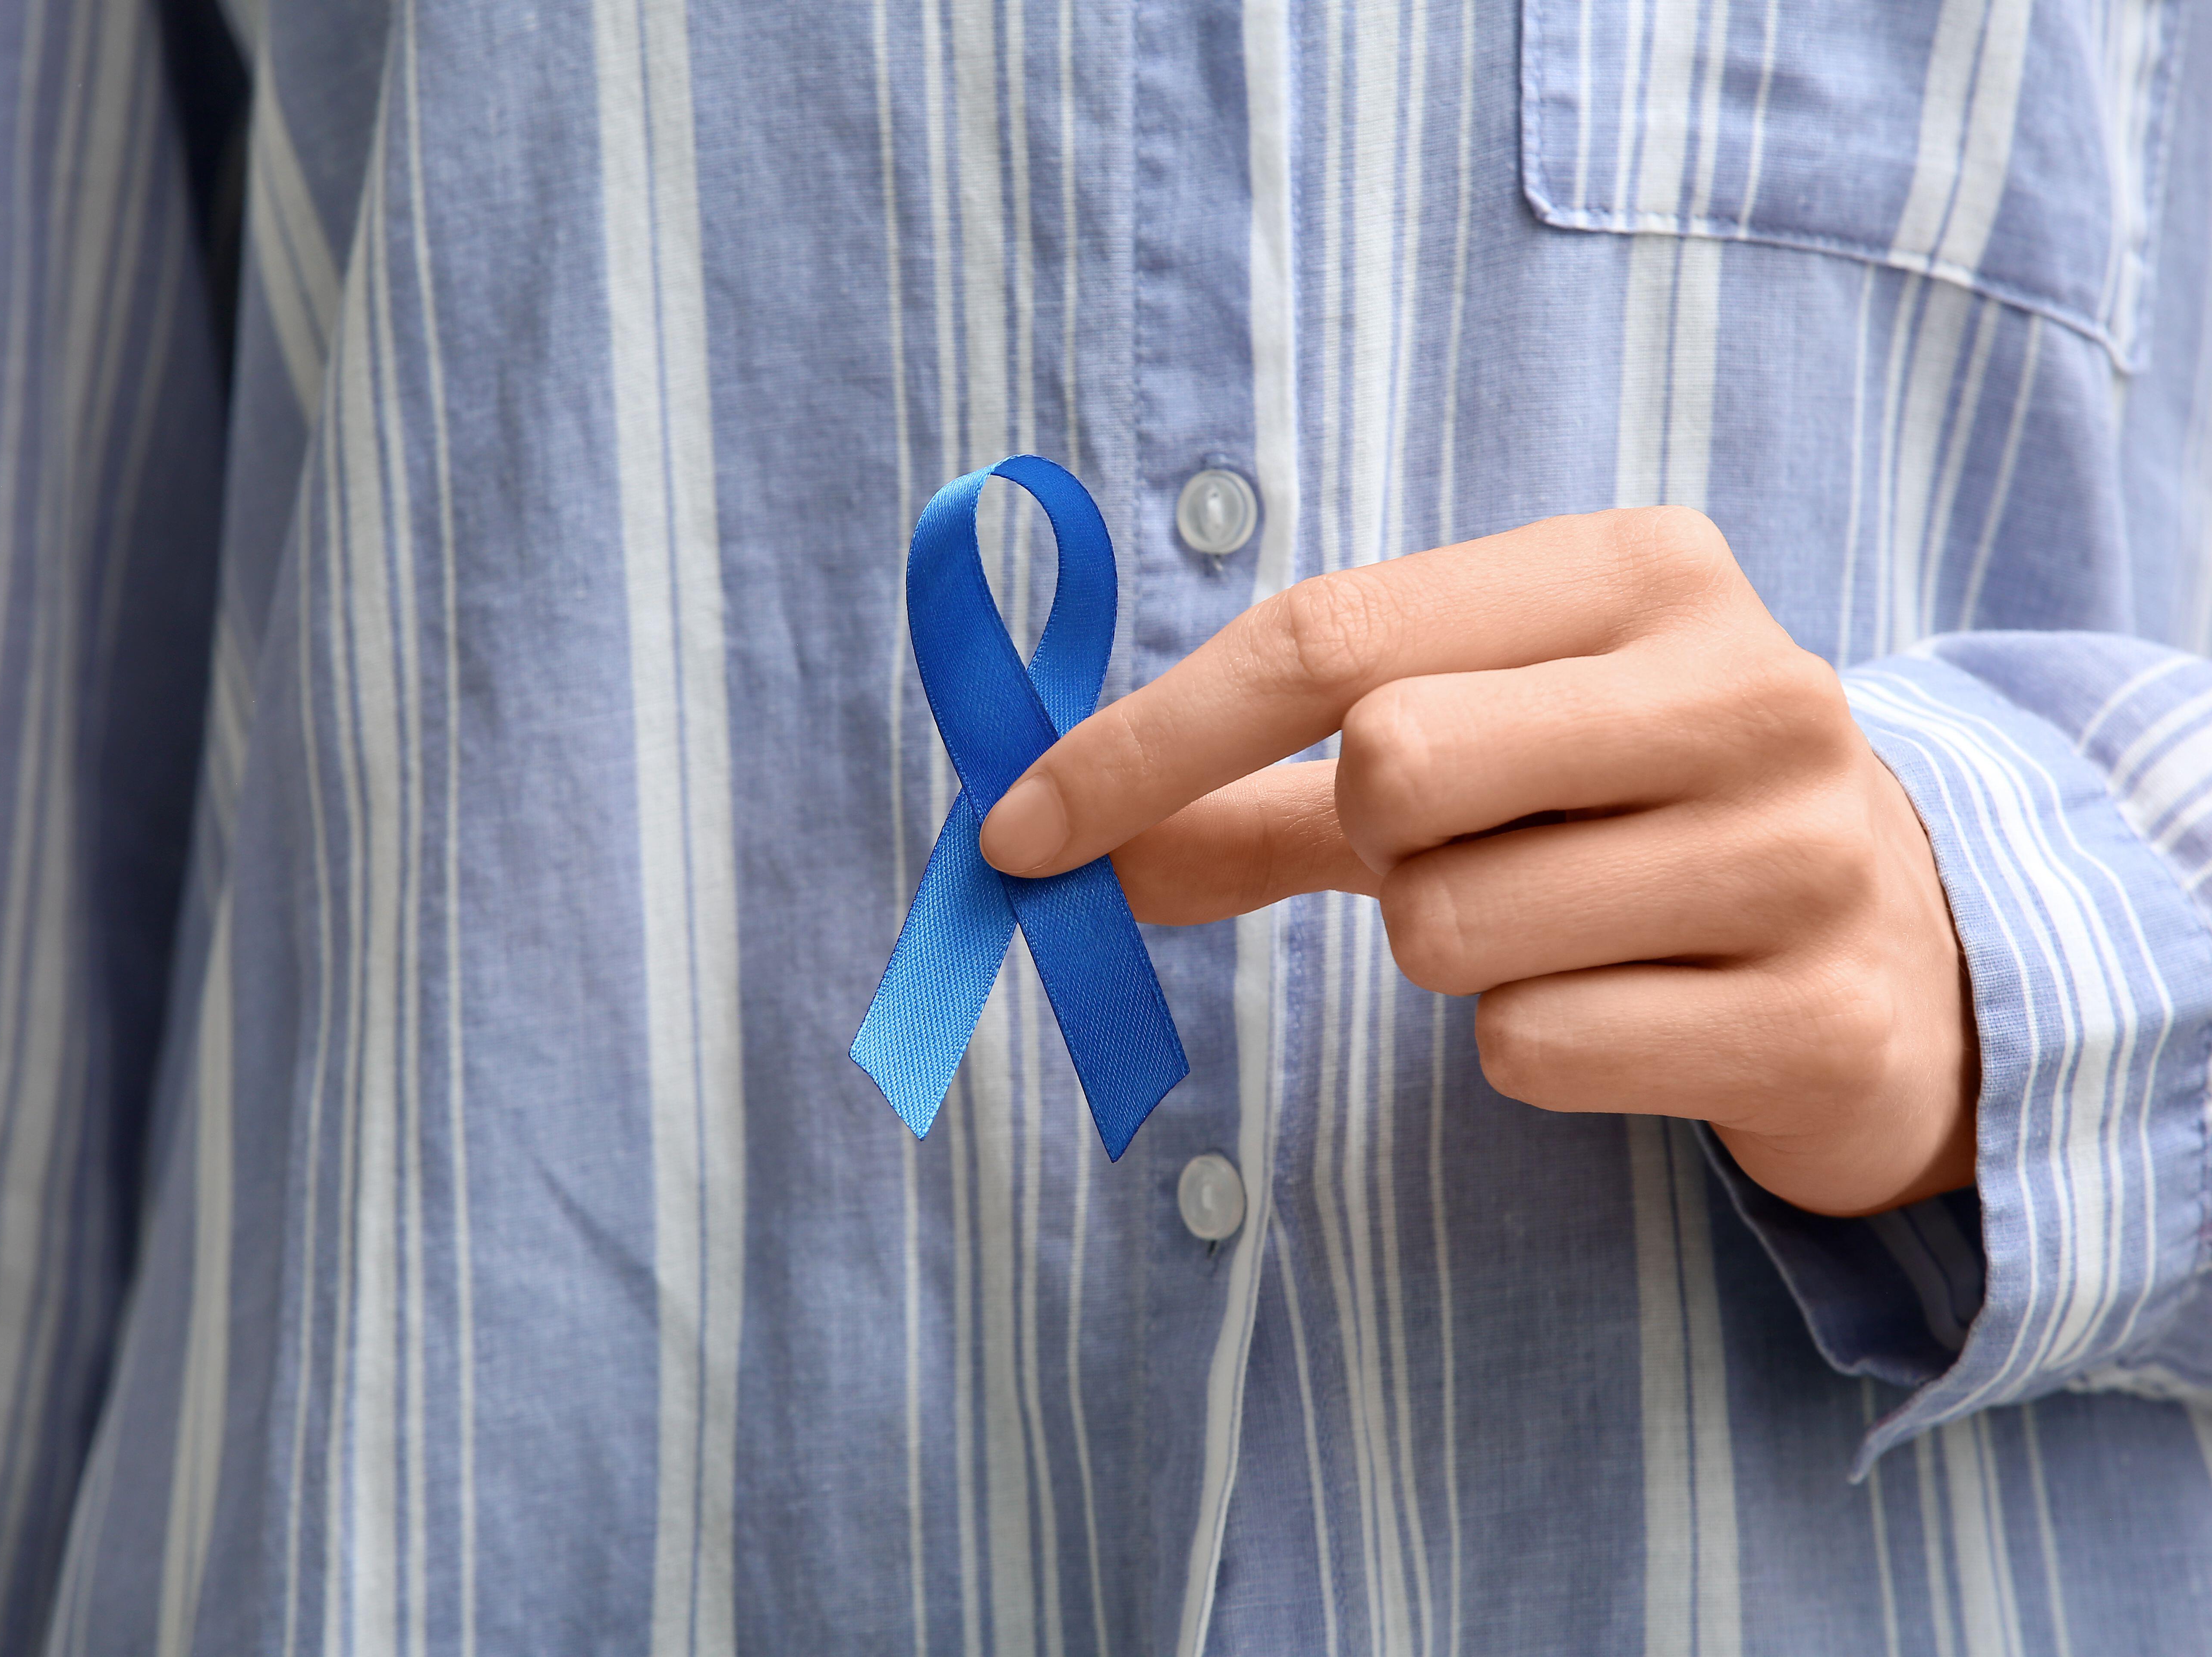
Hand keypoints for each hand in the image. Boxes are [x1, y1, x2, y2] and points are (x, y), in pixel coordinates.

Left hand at [980, 507, 1975, 1216]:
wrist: (1905, 944)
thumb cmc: (1633, 814)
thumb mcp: (1466, 756)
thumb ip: (1260, 794)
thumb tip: (1052, 847)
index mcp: (1640, 571)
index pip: (1329, 634)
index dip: (1144, 739)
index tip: (1016, 829)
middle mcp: (1745, 684)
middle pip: (1390, 763)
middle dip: (1373, 840)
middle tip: (1456, 848)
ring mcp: (1801, 852)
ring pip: (1450, 928)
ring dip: (1453, 950)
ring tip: (1571, 923)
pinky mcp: (1817, 1017)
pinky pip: (1532, 1050)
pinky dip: (1532, 1048)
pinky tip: (1634, 1007)